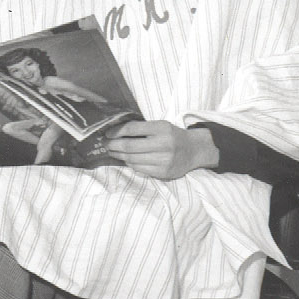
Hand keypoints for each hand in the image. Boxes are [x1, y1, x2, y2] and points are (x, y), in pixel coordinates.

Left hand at [97, 120, 218, 181]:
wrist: (194, 150)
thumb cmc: (172, 136)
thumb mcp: (160, 126)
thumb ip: (142, 128)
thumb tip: (115, 132)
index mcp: (162, 128)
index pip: (132, 129)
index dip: (116, 131)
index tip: (107, 133)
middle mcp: (163, 144)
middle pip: (130, 146)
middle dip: (113, 145)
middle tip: (105, 144)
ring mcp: (164, 160)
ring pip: (132, 159)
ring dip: (119, 155)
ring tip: (112, 151)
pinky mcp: (163, 172)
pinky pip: (139, 169)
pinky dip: (130, 163)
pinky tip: (126, 159)